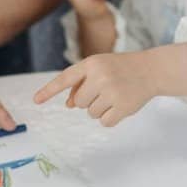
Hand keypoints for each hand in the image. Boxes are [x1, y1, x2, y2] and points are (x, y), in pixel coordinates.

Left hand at [31, 50, 165, 126]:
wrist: (150, 70)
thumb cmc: (119, 69)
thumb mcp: (99, 68)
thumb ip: (81, 83)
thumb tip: (68, 104)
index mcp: (91, 64)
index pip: (65, 78)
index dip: (49, 90)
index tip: (36, 100)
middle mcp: (100, 76)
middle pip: (78, 102)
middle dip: (87, 100)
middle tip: (103, 91)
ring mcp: (112, 92)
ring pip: (91, 113)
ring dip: (100, 109)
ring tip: (114, 95)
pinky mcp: (123, 107)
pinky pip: (104, 122)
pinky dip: (110, 117)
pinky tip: (120, 106)